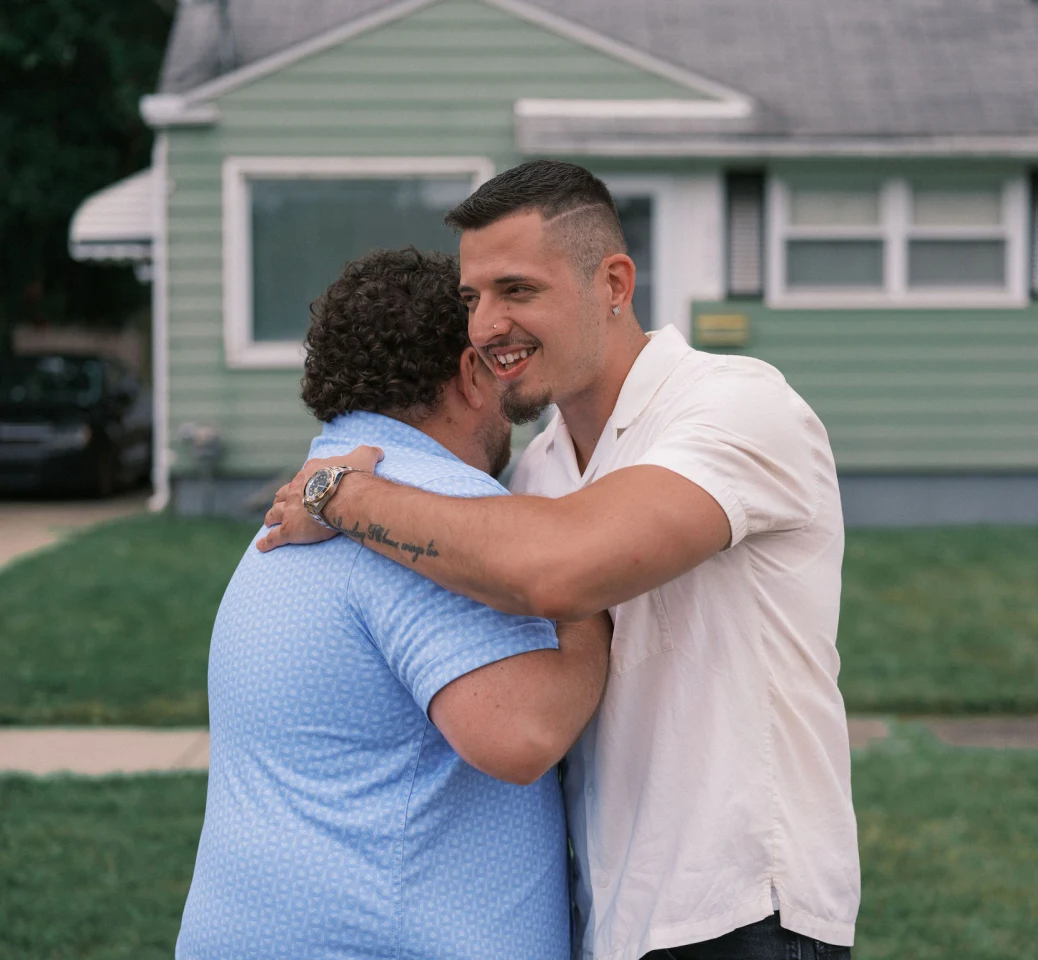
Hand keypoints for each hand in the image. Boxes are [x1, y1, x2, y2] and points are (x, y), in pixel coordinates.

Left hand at [256, 446, 383, 552]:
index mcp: (311, 472)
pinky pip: (274, 537)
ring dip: (271, 517)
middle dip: (282, 499)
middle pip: (283, 493)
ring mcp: (290, 509)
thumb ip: (369, 453)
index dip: (304, 482)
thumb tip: (379, 451)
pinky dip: (267, 542)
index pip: (304, 476)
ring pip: (275, 513)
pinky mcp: (290, 529)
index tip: (306, 487)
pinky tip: (261, 546)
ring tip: (269, 522)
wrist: (342, 496)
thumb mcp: (363, 457)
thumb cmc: (352, 477)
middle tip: (282, 504)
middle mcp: (296, 488)